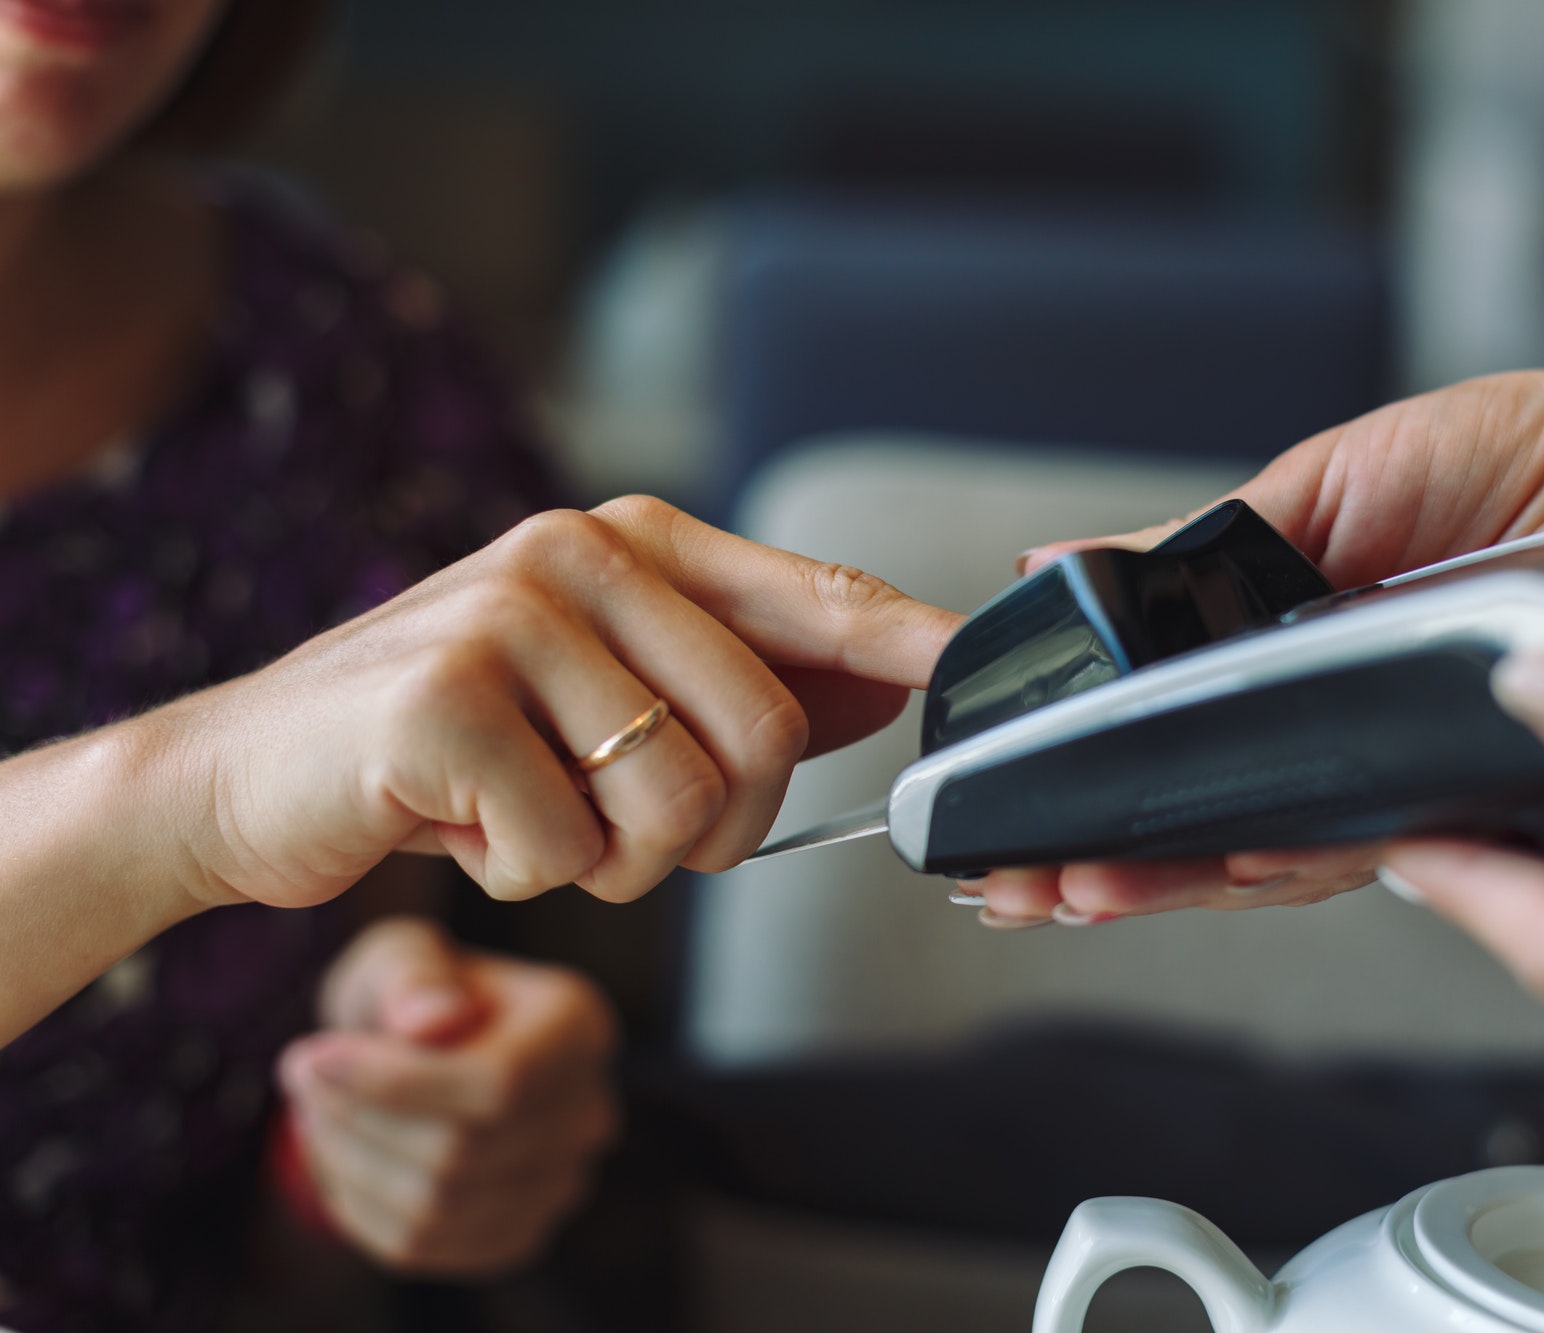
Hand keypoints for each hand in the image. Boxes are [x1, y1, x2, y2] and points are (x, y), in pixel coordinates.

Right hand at [151, 496, 961, 911]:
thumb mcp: (597, 694)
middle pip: (768, 737)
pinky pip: (566, 852)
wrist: (246, 773)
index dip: (909, 639)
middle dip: (716, 832)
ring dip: (612, 861)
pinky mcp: (444, 703)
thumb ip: (737, 684)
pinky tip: (461, 826)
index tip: (981, 664)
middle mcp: (580, 554)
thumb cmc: (446, 740)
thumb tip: (888, 689)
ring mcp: (509, 618)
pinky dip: (524, 877)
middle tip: (621, 830)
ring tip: (531, 815)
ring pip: (677, 808)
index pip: (813, 594)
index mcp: (634, 543)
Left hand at [277, 917, 619, 1275]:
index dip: (396, 1083)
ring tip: (312, 1114)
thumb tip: (430, 1021)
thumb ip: (414, 975)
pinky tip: (336, 1156)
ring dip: (347, 1165)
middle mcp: (586, 1112)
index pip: (501, 1083)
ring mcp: (559, 1183)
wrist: (427, 1048)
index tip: (309, 1056)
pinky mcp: (516, 1235)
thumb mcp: (404, 955)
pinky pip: (421, 1247)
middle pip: (462, 1153)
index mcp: (578, 1028)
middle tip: (298, 1077)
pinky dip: (357, 1207)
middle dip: (357, 1120)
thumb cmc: (415, 993)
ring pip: (436, 1209)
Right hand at [976, 361, 1543, 926]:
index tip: (1012, 814)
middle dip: (1102, 856)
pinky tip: (1219, 864)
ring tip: (1083, 886)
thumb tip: (1061, 561)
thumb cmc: (1523, 458)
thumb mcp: (1330, 481)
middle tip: (1024, 880)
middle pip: (1199, 815)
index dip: (1088, 783)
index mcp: (1284, 649)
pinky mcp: (1467, 795)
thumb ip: (1202, 546)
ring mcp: (1395, 765)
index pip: (1165, 738)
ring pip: (1267, 849)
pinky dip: (1287, 856)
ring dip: (1172, 877)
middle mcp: (1333, 724)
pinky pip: (1367, 841)